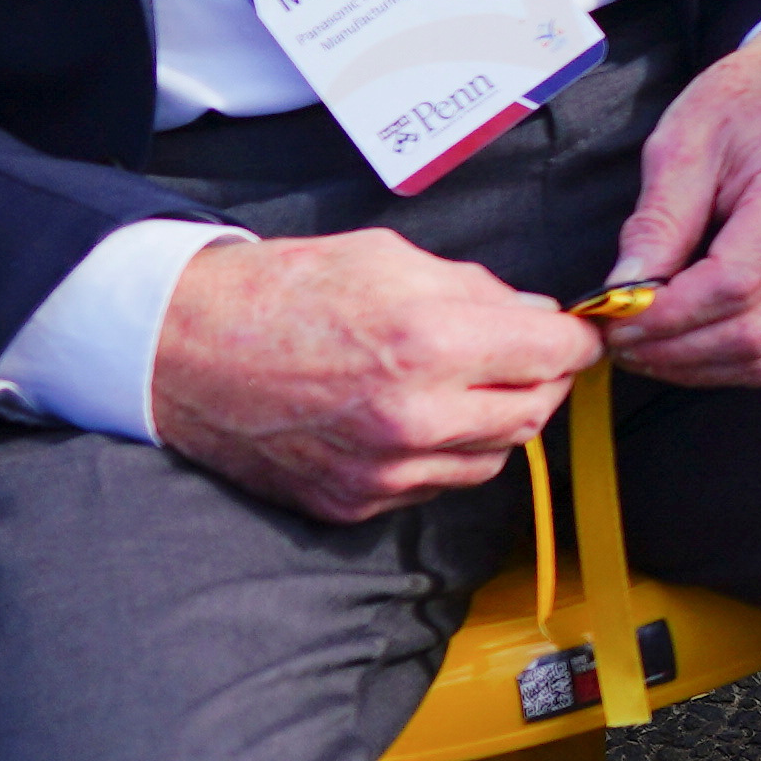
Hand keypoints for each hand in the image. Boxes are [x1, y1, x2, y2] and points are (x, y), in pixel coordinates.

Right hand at [147, 227, 601, 522]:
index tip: (576, 333)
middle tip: (524, 355)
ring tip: (462, 383)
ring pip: (493, 458)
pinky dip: (443, 452)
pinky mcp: (356, 502)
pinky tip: (414, 415)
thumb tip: (535, 314)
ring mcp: (385, 471)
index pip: (552, 354)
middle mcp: (415, 418)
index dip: (575, 340)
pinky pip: (435, 484)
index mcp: (428, 343)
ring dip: (495, 421)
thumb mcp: (388, 257)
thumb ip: (474, 290)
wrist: (185, 351)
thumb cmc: (281, 291)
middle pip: (533, 413)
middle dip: (542, 380)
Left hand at [601, 20, 760, 386]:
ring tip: (646, 347)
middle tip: (620, 341)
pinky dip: (730, 360)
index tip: (614, 320)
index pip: (734, 284)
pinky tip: (686, 342)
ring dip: (699, 365)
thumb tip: (623, 295)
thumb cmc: (748, 100)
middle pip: (754, 334)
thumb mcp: (686, 141)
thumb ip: (657, 222)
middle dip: (676, 351)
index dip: (669, 316)